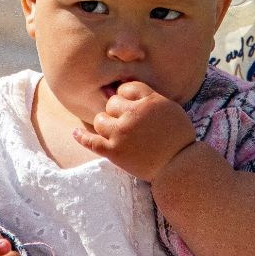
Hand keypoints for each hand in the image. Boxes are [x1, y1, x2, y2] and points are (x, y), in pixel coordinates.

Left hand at [73, 81, 194, 181]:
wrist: (179, 166)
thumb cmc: (178, 137)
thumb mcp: (170, 107)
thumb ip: (149, 97)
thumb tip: (126, 89)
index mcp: (149, 100)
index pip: (126, 88)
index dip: (126, 96)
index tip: (130, 105)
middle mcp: (133, 113)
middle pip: (111, 102)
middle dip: (117, 111)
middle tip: (128, 124)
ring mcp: (121, 133)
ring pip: (100, 119)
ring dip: (106, 124)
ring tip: (116, 132)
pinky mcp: (114, 151)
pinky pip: (91, 141)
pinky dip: (81, 137)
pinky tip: (75, 133)